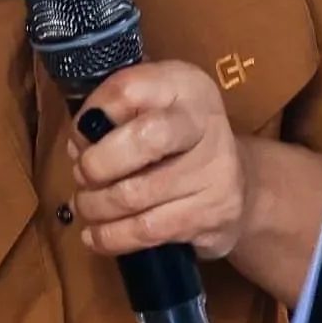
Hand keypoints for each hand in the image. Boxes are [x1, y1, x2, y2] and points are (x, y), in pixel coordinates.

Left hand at [64, 61, 249, 260]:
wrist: (242, 184)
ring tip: (87, 206)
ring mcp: (214, 171)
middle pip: (144, 139)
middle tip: (83, 176)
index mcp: (185, 85)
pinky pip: (147, 230)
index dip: (93, 115)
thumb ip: (113, 117)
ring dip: (96, 206)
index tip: (81, 135)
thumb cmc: (178, 144)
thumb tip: (79, 146)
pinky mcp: (212, 214)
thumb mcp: (151, 110)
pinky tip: (96, 236)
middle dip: (97, 164)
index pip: (128, 89)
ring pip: (136, 194)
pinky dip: (111, 237)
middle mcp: (205, 123)